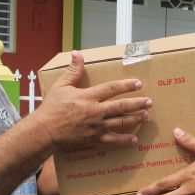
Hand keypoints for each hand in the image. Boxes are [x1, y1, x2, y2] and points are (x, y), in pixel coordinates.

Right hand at [36, 51, 151, 148]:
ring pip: (120, 122)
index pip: (111, 89)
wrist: (44, 131)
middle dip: (137, 104)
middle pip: (121, 106)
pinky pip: (112, 140)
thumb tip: (77, 53)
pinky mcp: (94, 139)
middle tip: (149, 102)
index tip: (138, 83)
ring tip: (145, 116)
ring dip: (134, 119)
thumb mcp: (61, 85)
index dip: (126, 85)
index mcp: (88, 97)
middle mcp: (95, 111)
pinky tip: (134, 140)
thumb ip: (73, 70)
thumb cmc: (51, 108)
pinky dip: (124, 141)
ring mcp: (96, 126)